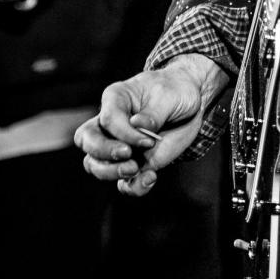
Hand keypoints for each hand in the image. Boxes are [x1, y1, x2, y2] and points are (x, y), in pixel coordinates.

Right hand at [73, 54, 227, 195]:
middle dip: (104, 152)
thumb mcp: (169, 96)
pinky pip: (124, 183)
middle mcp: (110, 124)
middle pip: (87, 141)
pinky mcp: (134, 163)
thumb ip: (153, 113)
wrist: (192, 104)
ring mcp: (119, 146)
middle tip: (129, 154)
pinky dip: (133, 186)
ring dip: (111, 172)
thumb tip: (137, 125)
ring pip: (95, 165)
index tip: (149, 139)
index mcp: (115, 99)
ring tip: (135, 169)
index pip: (107, 120)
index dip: (124, 134)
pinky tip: (150, 178)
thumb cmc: (176, 91)